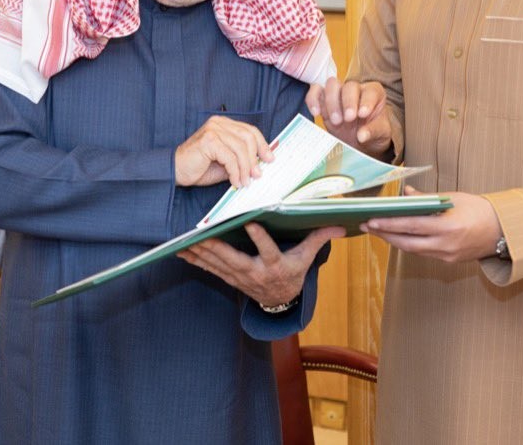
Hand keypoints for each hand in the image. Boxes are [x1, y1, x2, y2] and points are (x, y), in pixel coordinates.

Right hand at [174, 116, 272, 187]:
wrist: (174, 170)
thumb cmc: (199, 167)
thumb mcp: (226, 163)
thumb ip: (241, 160)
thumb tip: (260, 166)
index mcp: (224, 124)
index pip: (250, 131)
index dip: (262, 145)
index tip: (270, 159)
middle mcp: (219, 123)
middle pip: (248, 137)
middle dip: (255, 158)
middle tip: (257, 175)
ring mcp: (213, 130)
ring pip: (240, 148)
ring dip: (246, 168)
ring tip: (245, 182)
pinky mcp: (208, 140)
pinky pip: (230, 157)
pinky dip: (235, 171)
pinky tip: (235, 181)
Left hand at [177, 223, 344, 308]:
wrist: (281, 302)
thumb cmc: (293, 273)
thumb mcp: (306, 258)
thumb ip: (318, 239)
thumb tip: (339, 224)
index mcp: (275, 265)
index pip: (268, 249)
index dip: (259, 237)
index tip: (250, 221)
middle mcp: (255, 273)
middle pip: (234, 258)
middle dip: (215, 246)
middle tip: (200, 233)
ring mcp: (241, 278)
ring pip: (218, 264)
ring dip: (200, 253)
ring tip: (185, 241)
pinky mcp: (231, 279)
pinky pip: (211, 269)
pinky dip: (196, 261)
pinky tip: (183, 252)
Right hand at [305, 78, 392, 155]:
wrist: (359, 143)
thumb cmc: (373, 133)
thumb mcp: (381, 134)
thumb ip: (373, 131)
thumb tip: (362, 136)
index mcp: (374, 93)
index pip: (371, 91)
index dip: (366, 101)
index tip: (363, 114)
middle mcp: (356, 90)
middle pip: (349, 86)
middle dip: (348, 102)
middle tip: (348, 119)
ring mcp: (338, 94)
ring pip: (332, 85)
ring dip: (331, 101)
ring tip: (335, 120)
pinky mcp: (323, 101)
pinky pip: (315, 92)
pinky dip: (313, 99)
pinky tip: (316, 113)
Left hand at [362, 187, 500, 262]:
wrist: (503, 231)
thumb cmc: (479, 210)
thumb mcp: (454, 198)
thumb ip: (428, 199)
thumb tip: (407, 195)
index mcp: (447, 227)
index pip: (411, 226)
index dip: (389, 224)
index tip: (372, 219)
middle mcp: (445, 245)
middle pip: (407, 242)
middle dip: (385, 234)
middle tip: (367, 225)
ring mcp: (446, 255)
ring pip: (412, 250)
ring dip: (394, 240)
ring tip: (378, 230)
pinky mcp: (448, 261)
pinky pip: (423, 253)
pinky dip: (409, 244)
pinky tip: (398, 236)